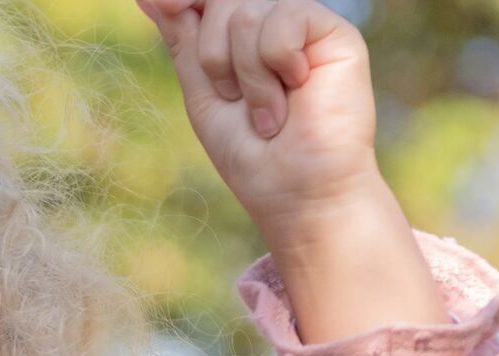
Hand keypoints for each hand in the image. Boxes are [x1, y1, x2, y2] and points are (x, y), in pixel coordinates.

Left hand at [135, 0, 380, 237]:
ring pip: (246, 12)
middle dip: (212, 57)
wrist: (300, 194)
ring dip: (246, 76)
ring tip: (268, 115)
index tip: (166, 3)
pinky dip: (276, 62)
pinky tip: (296, 89)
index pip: (205, 1)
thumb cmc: (253, 157)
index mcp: (237, 38)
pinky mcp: (331, 30)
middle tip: (234, 100)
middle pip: (220, 2)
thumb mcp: (203, 96)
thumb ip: (183, 41)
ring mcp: (300, 24)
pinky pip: (283, 17)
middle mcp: (270, 23)